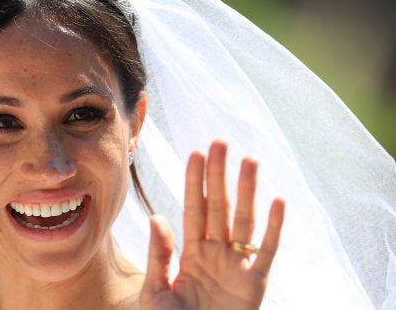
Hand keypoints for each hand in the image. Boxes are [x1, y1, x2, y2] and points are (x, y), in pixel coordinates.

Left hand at [140, 139, 284, 309]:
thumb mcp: (155, 291)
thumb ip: (157, 255)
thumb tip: (157, 217)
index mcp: (190, 252)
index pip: (193, 209)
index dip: (195, 182)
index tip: (196, 152)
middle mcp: (215, 252)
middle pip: (219, 206)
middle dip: (219, 175)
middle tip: (220, 142)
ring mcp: (236, 265)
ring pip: (243, 220)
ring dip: (247, 190)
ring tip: (249, 160)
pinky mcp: (255, 283)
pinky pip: (266, 251)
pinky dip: (274, 227)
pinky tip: (278, 200)